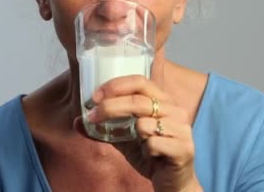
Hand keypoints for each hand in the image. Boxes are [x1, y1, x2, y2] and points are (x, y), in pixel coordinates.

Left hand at [86, 75, 202, 191]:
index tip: (95, 96)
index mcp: (162, 101)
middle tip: (93, 116)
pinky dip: (146, 152)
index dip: (116, 86)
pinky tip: (152, 157)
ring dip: (133, 136)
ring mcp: (182, 128)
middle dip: (110, 107)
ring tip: (140, 145)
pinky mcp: (185, 148)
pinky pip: (153, 144)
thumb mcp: (124, 140)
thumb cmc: (151, 155)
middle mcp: (175, 110)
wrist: (173, 182)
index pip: (139, 81)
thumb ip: (105, 129)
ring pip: (144, 124)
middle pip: (138, 101)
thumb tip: (78, 121)